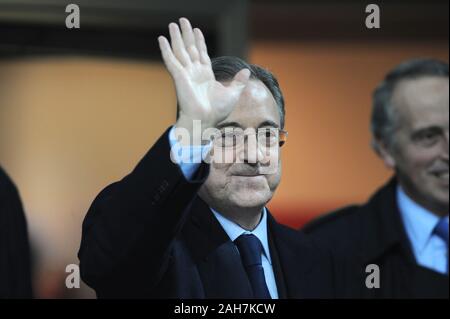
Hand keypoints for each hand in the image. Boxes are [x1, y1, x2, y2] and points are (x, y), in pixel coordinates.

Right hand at [158, 18, 249, 134]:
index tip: (197, 30)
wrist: (205, 119)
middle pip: (189, 48)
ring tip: (172, 24)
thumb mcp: (233, 93)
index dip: (199, 41)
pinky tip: (161, 39)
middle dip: (187, 34)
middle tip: (182, 20)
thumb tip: (247, 71)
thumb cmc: (217, 111)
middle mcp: (195, 72)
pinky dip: (166, 49)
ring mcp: (186, 73)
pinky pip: (171, 60)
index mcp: (206, 75)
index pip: (201, 53)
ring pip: (180, 50)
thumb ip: (238, 81)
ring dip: (176, 37)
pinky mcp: (179, 76)